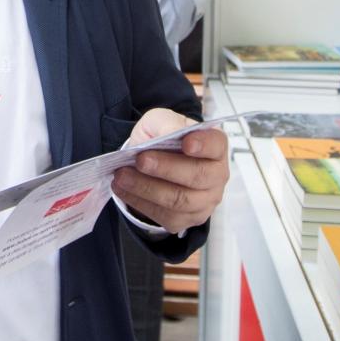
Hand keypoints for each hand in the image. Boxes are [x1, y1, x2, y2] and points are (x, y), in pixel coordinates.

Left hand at [111, 108, 229, 232]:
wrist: (153, 161)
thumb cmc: (163, 137)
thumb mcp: (161, 121)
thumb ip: (166, 124)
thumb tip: (167, 135)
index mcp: (215, 146)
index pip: (216, 145)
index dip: (204, 145)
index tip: (186, 143)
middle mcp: (216, 175)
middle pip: (198, 176)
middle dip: (166, 168)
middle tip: (141, 160)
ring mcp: (205, 201)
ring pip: (179, 200)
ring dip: (147, 188)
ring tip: (122, 176)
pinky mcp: (186, 219)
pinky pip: (165, 215)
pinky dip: (140, 202)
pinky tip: (123, 189)